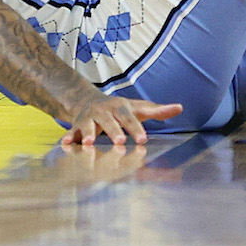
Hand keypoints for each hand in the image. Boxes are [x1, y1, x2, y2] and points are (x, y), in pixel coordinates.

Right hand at [61, 94, 182, 146]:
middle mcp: (104, 112)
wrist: (89, 101)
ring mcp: (89, 118)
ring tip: (88, 144)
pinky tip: (66, 144)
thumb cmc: (120, 109)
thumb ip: (158, 110)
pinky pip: (71, 132)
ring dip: (87, 134)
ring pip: (87, 126)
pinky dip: (68, 137)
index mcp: (121, 108)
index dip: (136, 128)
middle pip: (109, 121)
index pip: (130, 117)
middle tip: (120, 141)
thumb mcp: (138, 108)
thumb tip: (180, 107)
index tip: (143, 139)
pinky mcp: (76, 126)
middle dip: (114, 131)